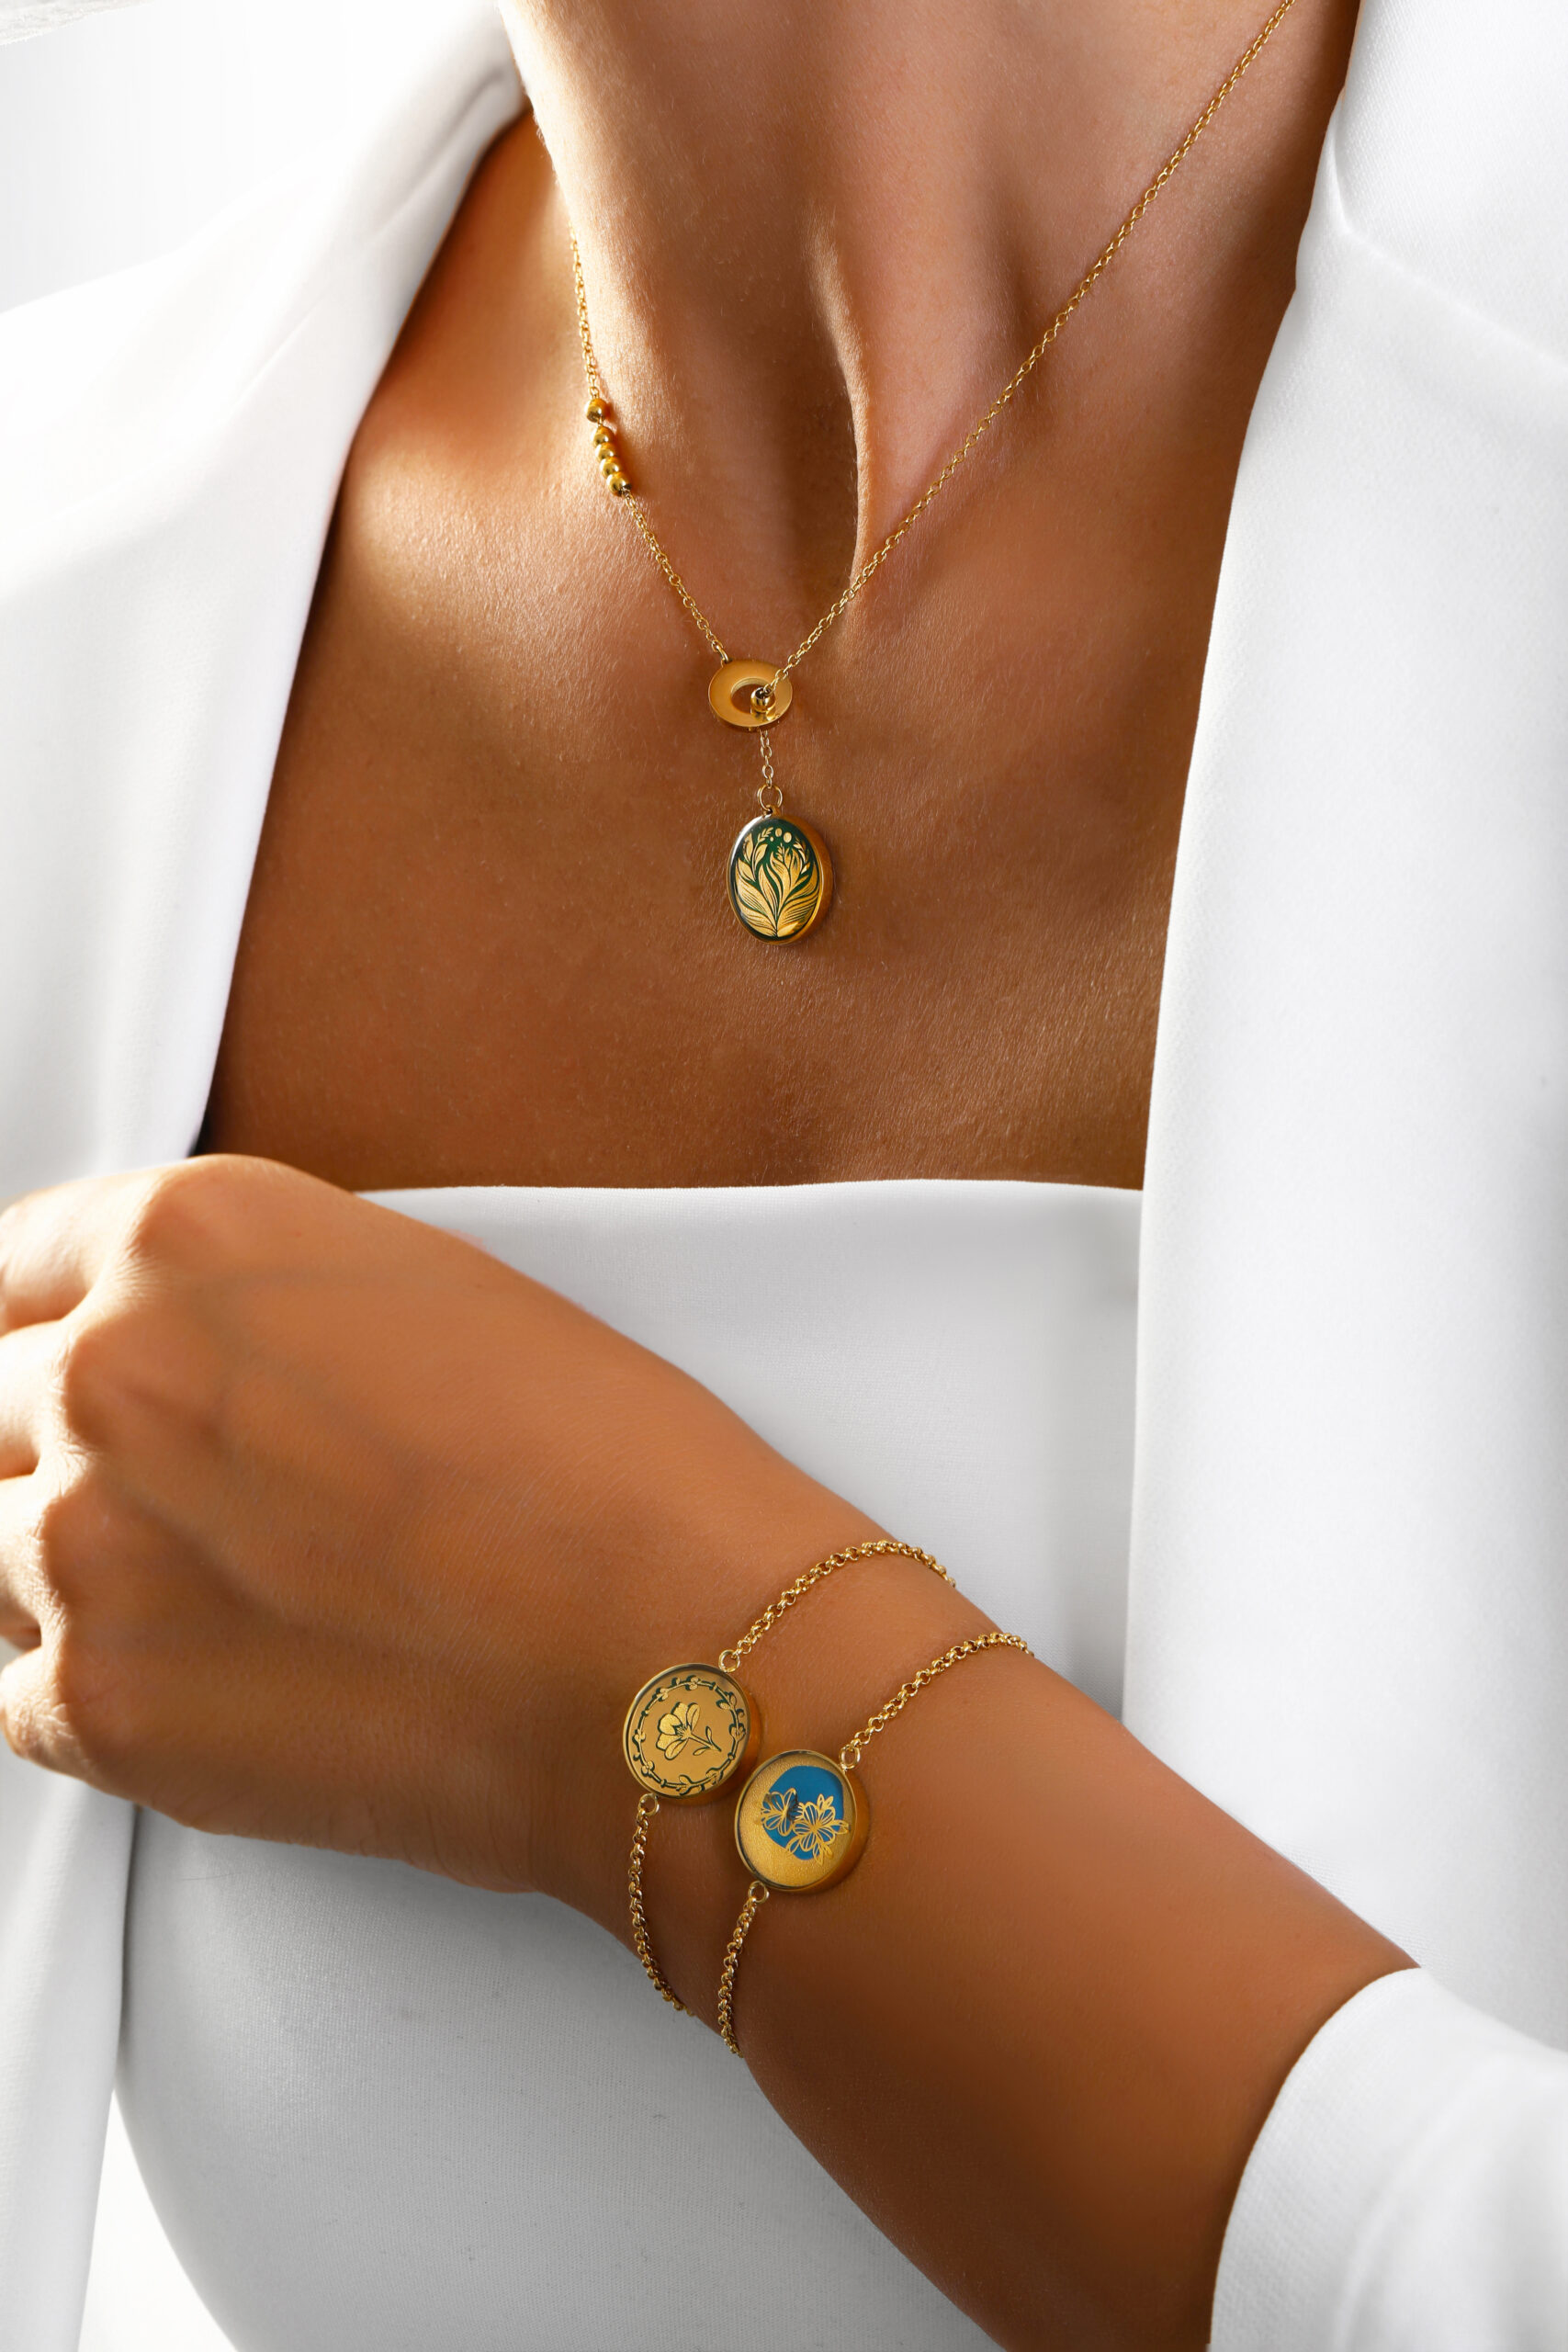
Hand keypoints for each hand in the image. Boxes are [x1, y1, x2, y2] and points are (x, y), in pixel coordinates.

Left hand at [0, 1156, 863, 1914]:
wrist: (674, 1657)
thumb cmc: (607, 1476)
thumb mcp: (425, 1293)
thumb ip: (254, 1303)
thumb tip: (179, 1350)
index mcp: (193, 1236)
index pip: (3, 1262)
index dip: (22, 1320)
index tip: (29, 1356)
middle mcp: (111, 1372)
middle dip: (46, 1446)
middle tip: (155, 1495)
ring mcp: (83, 1545)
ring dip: (59, 1568)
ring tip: (204, 1591)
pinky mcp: (97, 1708)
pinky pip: (7, 1691)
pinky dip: (84, 1687)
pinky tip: (207, 1672)